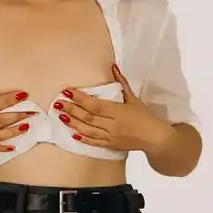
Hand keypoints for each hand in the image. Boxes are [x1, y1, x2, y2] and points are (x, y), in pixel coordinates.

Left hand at [53, 64, 174, 153]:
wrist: (154, 138)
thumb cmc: (145, 116)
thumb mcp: (134, 98)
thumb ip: (121, 83)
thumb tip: (113, 67)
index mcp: (118, 111)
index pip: (94, 105)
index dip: (80, 98)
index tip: (68, 92)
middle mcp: (112, 125)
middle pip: (88, 117)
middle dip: (71, 110)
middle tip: (58, 103)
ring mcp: (110, 136)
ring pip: (87, 130)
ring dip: (73, 123)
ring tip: (61, 116)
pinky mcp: (110, 145)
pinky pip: (93, 142)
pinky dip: (83, 138)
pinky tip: (73, 133)